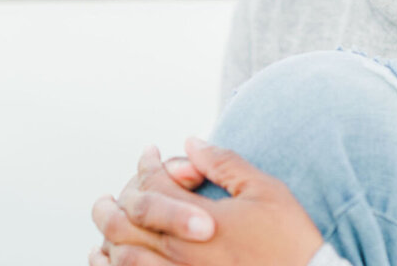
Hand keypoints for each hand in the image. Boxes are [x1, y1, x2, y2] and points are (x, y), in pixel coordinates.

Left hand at [90, 137, 322, 265]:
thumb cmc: (290, 240)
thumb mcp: (265, 192)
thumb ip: (224, 164)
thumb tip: (191, 143)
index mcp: (199, 221)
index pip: (154, 185)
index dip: (149, 164)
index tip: (152, 153)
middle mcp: (180, 254)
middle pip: (126, 222)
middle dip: (113, 202)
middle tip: (109, 195)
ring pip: (122, 258)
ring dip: (108, 237)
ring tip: (106, 225)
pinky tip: (111, 260)